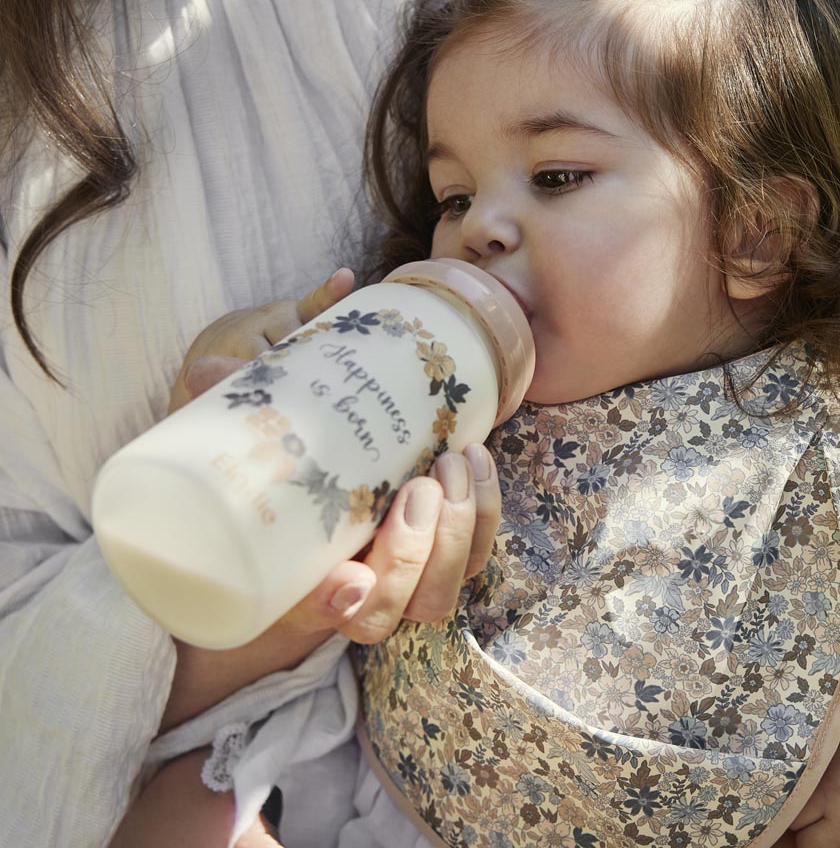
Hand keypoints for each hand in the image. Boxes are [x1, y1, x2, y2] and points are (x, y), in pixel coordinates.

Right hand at [160, 271, 502, 728]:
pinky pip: (479, 551)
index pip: (322, 613)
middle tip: (418, 487)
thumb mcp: (261, 452)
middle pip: (404, 608)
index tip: (348, 579)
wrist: (333, 485)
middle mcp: (363, 597)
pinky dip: (485, 507)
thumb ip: (238, 419)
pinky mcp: (447, 555)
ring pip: (445, 589)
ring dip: (461, 528)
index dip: (338, 604)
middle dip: (418, 553)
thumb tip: (210, 369)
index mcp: (303, 585)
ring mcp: (410, 581)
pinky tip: (475, 458)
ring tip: (452, 463)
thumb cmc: (291, 480)